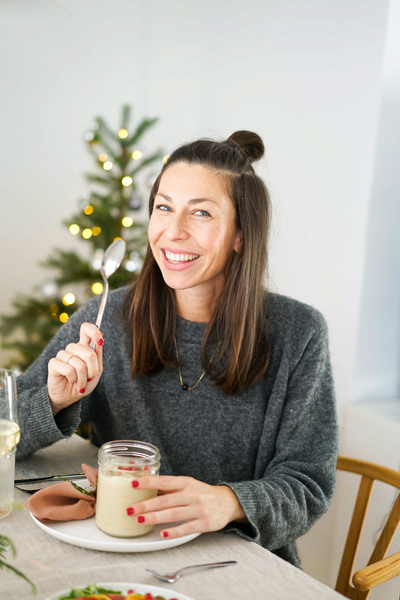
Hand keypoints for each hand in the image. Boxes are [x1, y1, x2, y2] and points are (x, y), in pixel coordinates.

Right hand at [47, 323, 103, 415]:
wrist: (69, 397)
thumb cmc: (83, 383)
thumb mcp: (96, 371)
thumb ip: (97, 356)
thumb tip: (100, 341)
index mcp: (84, 347)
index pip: (87, 329)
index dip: (95, 331)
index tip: (100, 341)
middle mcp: (72, 348)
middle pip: (88, 351)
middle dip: (93, 369)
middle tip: (89, 377)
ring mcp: (62, 355)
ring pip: (79, 363)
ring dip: (83, 377)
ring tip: (80, 382)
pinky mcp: (53, 363)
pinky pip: (69, 369)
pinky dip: (74, 378)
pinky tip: (72, 381)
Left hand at [125, 475, 247, 538]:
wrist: (228, 502)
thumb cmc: (202, 493)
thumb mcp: (187, 485)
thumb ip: (169, 488)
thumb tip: (144, 487)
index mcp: (186, 482)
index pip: (164, 481)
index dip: (148, 482)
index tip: (133, 484)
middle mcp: (191, 494)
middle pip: (166, 500)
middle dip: (146, 505)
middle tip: (130, 509)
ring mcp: (199, 509)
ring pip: (174, 514)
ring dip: (155, 517)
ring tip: (140, 520)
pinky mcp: (205, 523)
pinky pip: (187, 528)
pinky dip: (174, 531)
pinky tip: (162, 534)